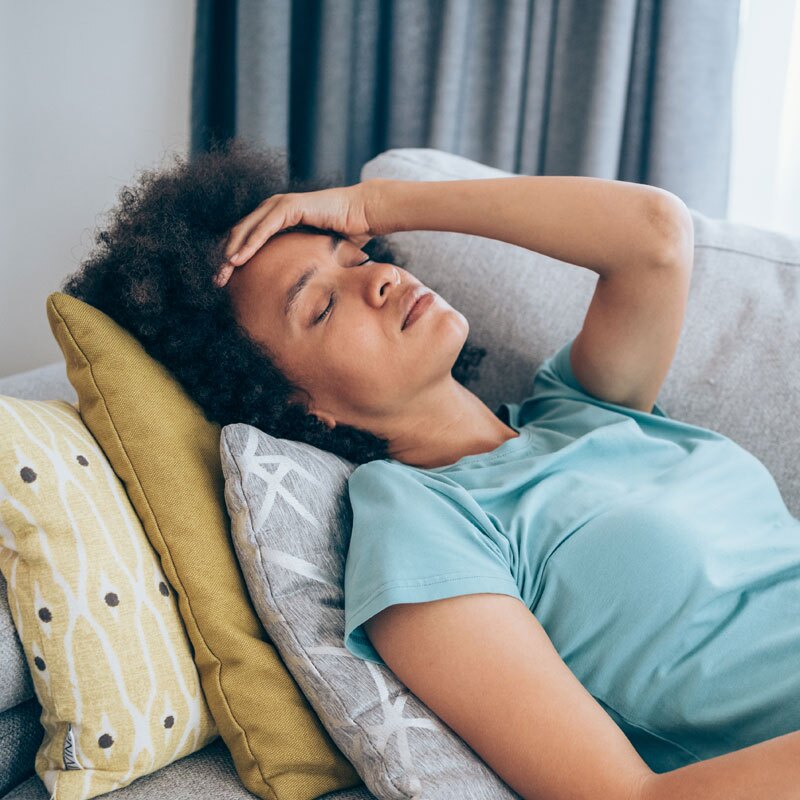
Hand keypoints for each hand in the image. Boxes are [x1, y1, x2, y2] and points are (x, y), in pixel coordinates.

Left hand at [214, 178, 388, 287]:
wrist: (365, 214)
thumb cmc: (347, 234)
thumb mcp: (316, 253)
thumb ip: (301, 262)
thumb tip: (299, 290)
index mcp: (277, 219)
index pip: (247, 239)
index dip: (234, 259)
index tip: (225, 282)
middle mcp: (274, 209)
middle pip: (240, 234)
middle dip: (225, 259)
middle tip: (216, 282)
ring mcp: (280, 205)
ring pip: (246, 230)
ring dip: (231, 253)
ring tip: (222, 274)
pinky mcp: (290, 206)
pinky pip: (264, 227)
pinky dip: (249, 243)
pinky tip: (237, 259)